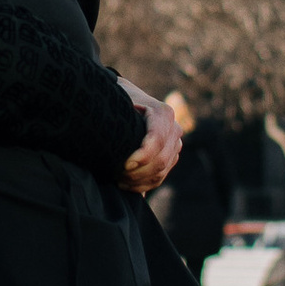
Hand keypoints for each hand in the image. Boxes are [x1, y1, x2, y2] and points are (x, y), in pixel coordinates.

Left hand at [117, 77, 181, 191]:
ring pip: (161, 171)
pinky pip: (160, 177)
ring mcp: (175, 144)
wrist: (128, 100)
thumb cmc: (119, 101)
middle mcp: (174, 129)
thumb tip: (109, 134)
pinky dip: (143, 185)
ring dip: (139, 180)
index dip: (142, 156)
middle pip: (161, 159)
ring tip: (118, 180)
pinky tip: (125, 185)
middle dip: (138, 172)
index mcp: (163, 113)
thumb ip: (119, 117)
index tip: (124, 164)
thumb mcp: (118, 104)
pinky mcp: (171, 157)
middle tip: (116, 175)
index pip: (157, 140)